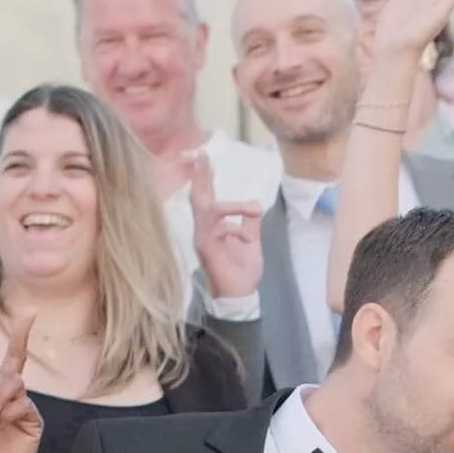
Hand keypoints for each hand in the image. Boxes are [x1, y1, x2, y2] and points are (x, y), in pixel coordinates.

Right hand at [189, 155, 264, 301]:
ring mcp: (202, 239)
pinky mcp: (207, 249)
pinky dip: (237, 229)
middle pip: (198, 198)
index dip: (203, 178)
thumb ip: (250, 222)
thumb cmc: (241, 271)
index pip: (206, 198)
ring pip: (208, 211)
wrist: (239, 296)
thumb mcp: (250, 240)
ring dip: (232, 205)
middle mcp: (202, 231)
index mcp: (212, 227)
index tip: (203, 157)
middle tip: (202, 156)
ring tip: (253, 208)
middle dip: (201, 177)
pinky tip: (248, 239)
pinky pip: (219, 229)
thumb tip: (255, 205)